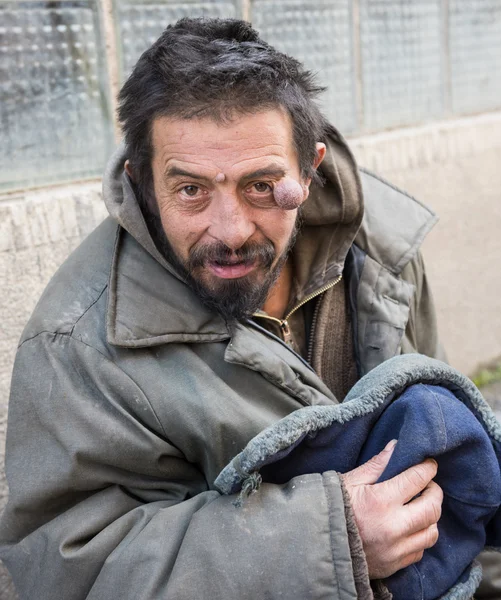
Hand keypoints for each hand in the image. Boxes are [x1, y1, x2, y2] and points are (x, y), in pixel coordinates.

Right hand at [342, 440, 442, 578]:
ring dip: (431, 516)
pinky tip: (411, 527)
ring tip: (421, 506)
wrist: (318, 542)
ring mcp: (396, 548)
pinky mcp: (395, 564)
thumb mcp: (350, 481)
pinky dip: (420, 536)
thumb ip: (376, 465)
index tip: (430, 464)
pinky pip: (420, 550)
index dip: (428, 468)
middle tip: (429, 484)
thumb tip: (395, 446)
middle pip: (432, 507)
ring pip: (432, 532)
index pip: (417, 479)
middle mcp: (393, 526)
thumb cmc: (332, 507)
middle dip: (435, 492)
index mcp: (381, 500)